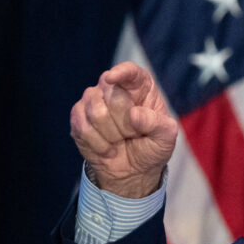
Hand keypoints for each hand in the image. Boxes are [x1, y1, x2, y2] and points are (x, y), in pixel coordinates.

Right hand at [70, 61, 177, 197]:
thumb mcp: (165, 138)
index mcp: (140, 86)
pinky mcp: (78, 116)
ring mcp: (93, 100)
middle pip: (111, 94)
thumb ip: (157, 124)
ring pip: (96, 112)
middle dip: (124, 122)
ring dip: (111, 135)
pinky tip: (107, 148)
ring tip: (120, 140)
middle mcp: (114, 88)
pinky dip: (98, 144)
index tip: (113, 78)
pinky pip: (83, 127)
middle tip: (134, 134)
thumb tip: (134, 114)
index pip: (130, 71)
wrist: (133, 171)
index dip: (121, 72)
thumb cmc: (152, 147)